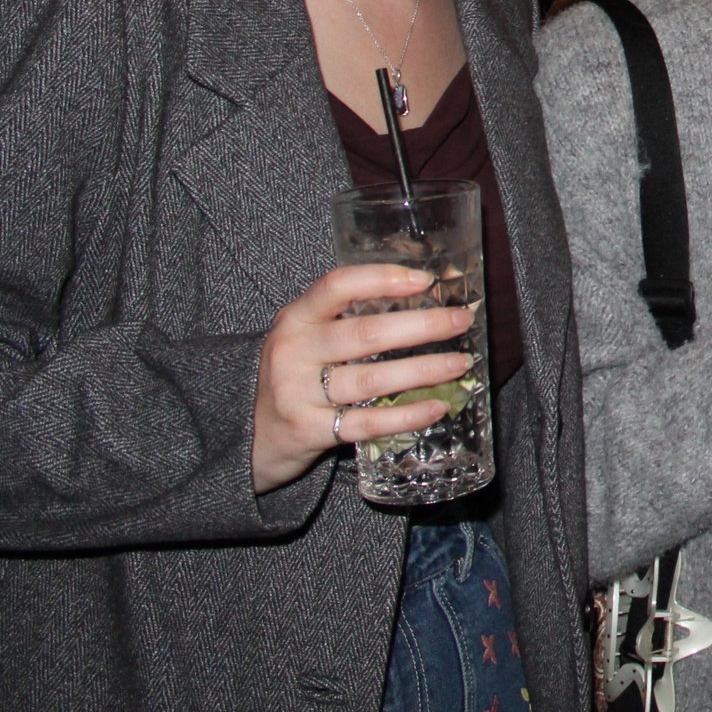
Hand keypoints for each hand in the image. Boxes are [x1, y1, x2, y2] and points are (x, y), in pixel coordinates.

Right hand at [253, 265, 476, 494]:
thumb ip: (352, 316)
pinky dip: (406, 415)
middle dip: (422, 326)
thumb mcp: (310, 335)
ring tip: (460, 364)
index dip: (383, 279)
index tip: (426, 281)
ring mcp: (298, 393)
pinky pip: (367, 422)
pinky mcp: (309, 430)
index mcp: (296, 318)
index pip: (337, 285)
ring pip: (371, 379)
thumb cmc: (297, 373)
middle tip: (461, 321)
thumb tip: (429, 293)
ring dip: (423, 370)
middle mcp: (293, 352)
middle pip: (365, 333)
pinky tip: (437, 407)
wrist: (251, 433)